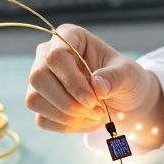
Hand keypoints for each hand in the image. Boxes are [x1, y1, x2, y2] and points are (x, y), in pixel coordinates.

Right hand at [25, 24, 158, 133]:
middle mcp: (48, 55)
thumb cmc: (124, 79)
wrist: (124, 100)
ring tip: (95, 116)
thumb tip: (97, 86)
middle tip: (96, 111)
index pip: (56, 55)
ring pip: (34, 100)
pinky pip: (42, 119)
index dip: (72, 80)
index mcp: (70, 37)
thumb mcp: (129, 74)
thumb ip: (115, 77)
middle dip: (67, 102)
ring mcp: (41, 80)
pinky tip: (87, 121)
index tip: (93, 99)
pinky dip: (67, 126)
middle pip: (38, 77)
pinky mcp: (41, 102)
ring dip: (67, 116)